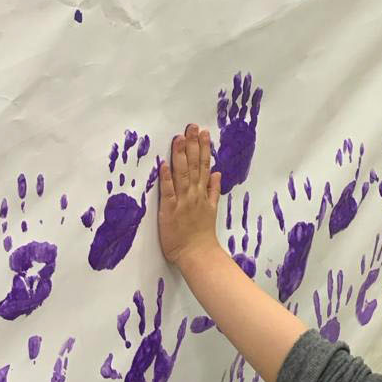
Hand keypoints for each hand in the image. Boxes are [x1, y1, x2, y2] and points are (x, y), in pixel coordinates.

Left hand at [158, 123, 220, 268]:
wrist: (197, 254)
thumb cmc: (202, 234)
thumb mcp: (212, 209)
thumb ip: (213, 190)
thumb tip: (217, 172)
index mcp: (202, 193)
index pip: (204, 165)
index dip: (203, 148)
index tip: (203, 132)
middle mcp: (194, 193)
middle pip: (194, 165)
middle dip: (193, 144)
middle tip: (191, 126)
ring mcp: (183, 201)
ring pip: (182, 174)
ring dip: (181, 155)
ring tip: (179, 138)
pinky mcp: (170, 210)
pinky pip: (169, 191)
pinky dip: (166, 177)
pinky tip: (164, 164)